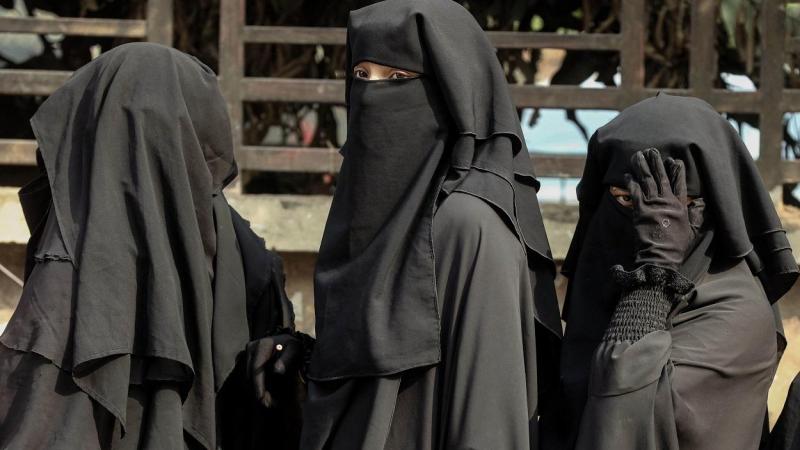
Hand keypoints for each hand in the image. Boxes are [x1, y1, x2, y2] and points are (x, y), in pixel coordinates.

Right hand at [245, 333, 301, 407]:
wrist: (287, 341)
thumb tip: (276, 370)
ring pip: (247, 377)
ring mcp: (247, 353)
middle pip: (249, 375)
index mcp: (262, 345)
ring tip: (268, 401)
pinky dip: (256, 385)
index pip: (256, 369)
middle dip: (258, 390)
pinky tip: (265, 393)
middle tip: (268, 404)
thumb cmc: (292, 346)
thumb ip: (286, 360)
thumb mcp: (294, 350)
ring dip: (256, 390)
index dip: (258, 385)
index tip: (262, 398)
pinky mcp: (246, 358)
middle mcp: (251, 347)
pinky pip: (248, 376)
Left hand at [626, 148, 696, 269]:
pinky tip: (627, 174)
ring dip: (642, 166)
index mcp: (681, 206)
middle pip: (662, 177)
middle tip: (652, 150)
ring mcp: (653, 204)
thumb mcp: (693, 231)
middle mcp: (667, 202)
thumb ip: (697, 216)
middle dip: (656, 162)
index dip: (677, 171)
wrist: (660, 256)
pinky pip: (634, 191)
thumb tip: (701, 203)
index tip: (674, 159)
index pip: (680, 184)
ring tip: (638, 155)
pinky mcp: (640, 209)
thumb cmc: (676, 247)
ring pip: (647, 180)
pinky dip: (630, 182)